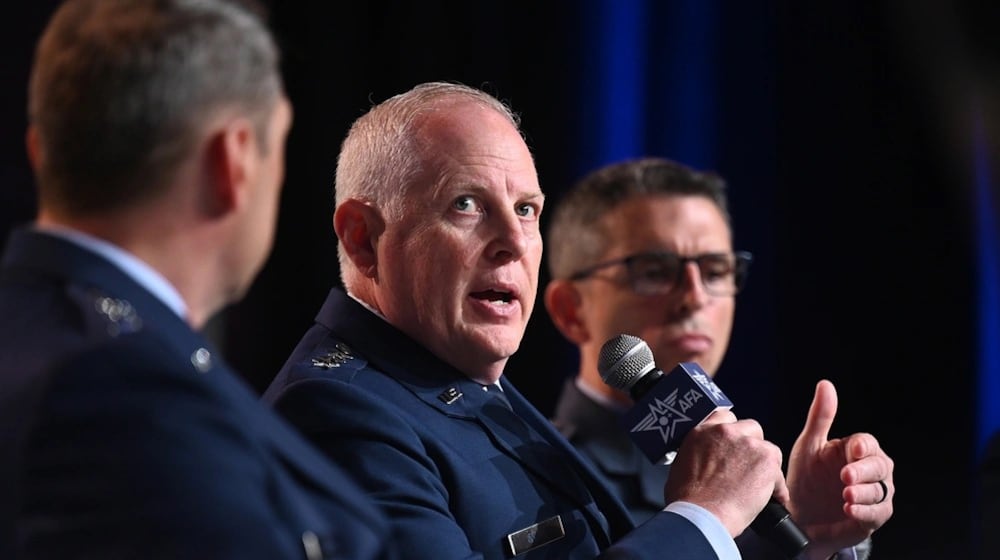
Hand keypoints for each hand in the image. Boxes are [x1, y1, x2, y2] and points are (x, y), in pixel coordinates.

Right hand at [665, 410, 787, 537]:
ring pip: (767, 448)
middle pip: (750, 428)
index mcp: (702, 431)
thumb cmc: (687, 499)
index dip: (733, 432)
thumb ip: (697, 453)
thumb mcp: (681, 465)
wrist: (701, 515)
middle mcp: (725, 432)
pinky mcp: (766, 458)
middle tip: (745, 467)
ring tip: (757, 486)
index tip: (734, 443)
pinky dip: (776, 486)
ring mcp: (747, 443)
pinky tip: (771, 499)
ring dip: (763, 465)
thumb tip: (705, 461)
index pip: (724, 417)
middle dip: (750, 446)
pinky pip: (778, 471)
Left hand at [786, 380, 894, 559]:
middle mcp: (870, 471)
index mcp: (855, 451)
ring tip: (845, 495)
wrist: (799, 515)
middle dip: (864, 471)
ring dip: (864, 492)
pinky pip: (877, 513)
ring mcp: (874, 494)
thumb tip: (826, 384)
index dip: (864, 446)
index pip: (868, 443)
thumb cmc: (806, 478)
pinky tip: (849, 510)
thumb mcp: (809, 446)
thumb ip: (820, 417)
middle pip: (880, 466)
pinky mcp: (872, 517)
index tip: (854, 449)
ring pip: (881, 490)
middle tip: (845, 476)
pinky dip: (864, 511)